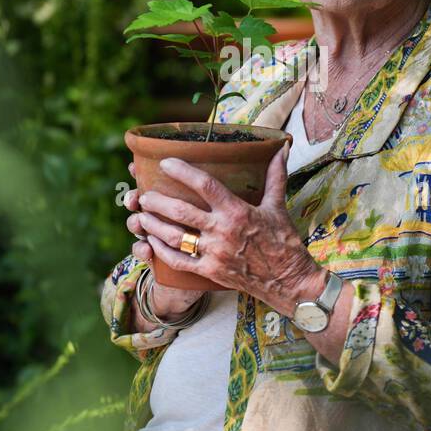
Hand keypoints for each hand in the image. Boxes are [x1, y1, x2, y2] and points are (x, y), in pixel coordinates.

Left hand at [133, 145, 324, 316]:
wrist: (289, 281)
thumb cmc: (284, 241)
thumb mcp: (278, 206)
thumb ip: (275, 177)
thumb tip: (281, 149)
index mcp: (237, 211)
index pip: (205, 185)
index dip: (183, 172)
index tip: (165, 163)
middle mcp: (222, 231)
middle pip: (181, 212)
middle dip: (158, 201)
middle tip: (144, 194)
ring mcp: (214, 253)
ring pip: (174, 237)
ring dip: (154, 225)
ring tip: (140, 215)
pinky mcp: (210, 272)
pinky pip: (179, 261)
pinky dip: (161, 251)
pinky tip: (151, 241)